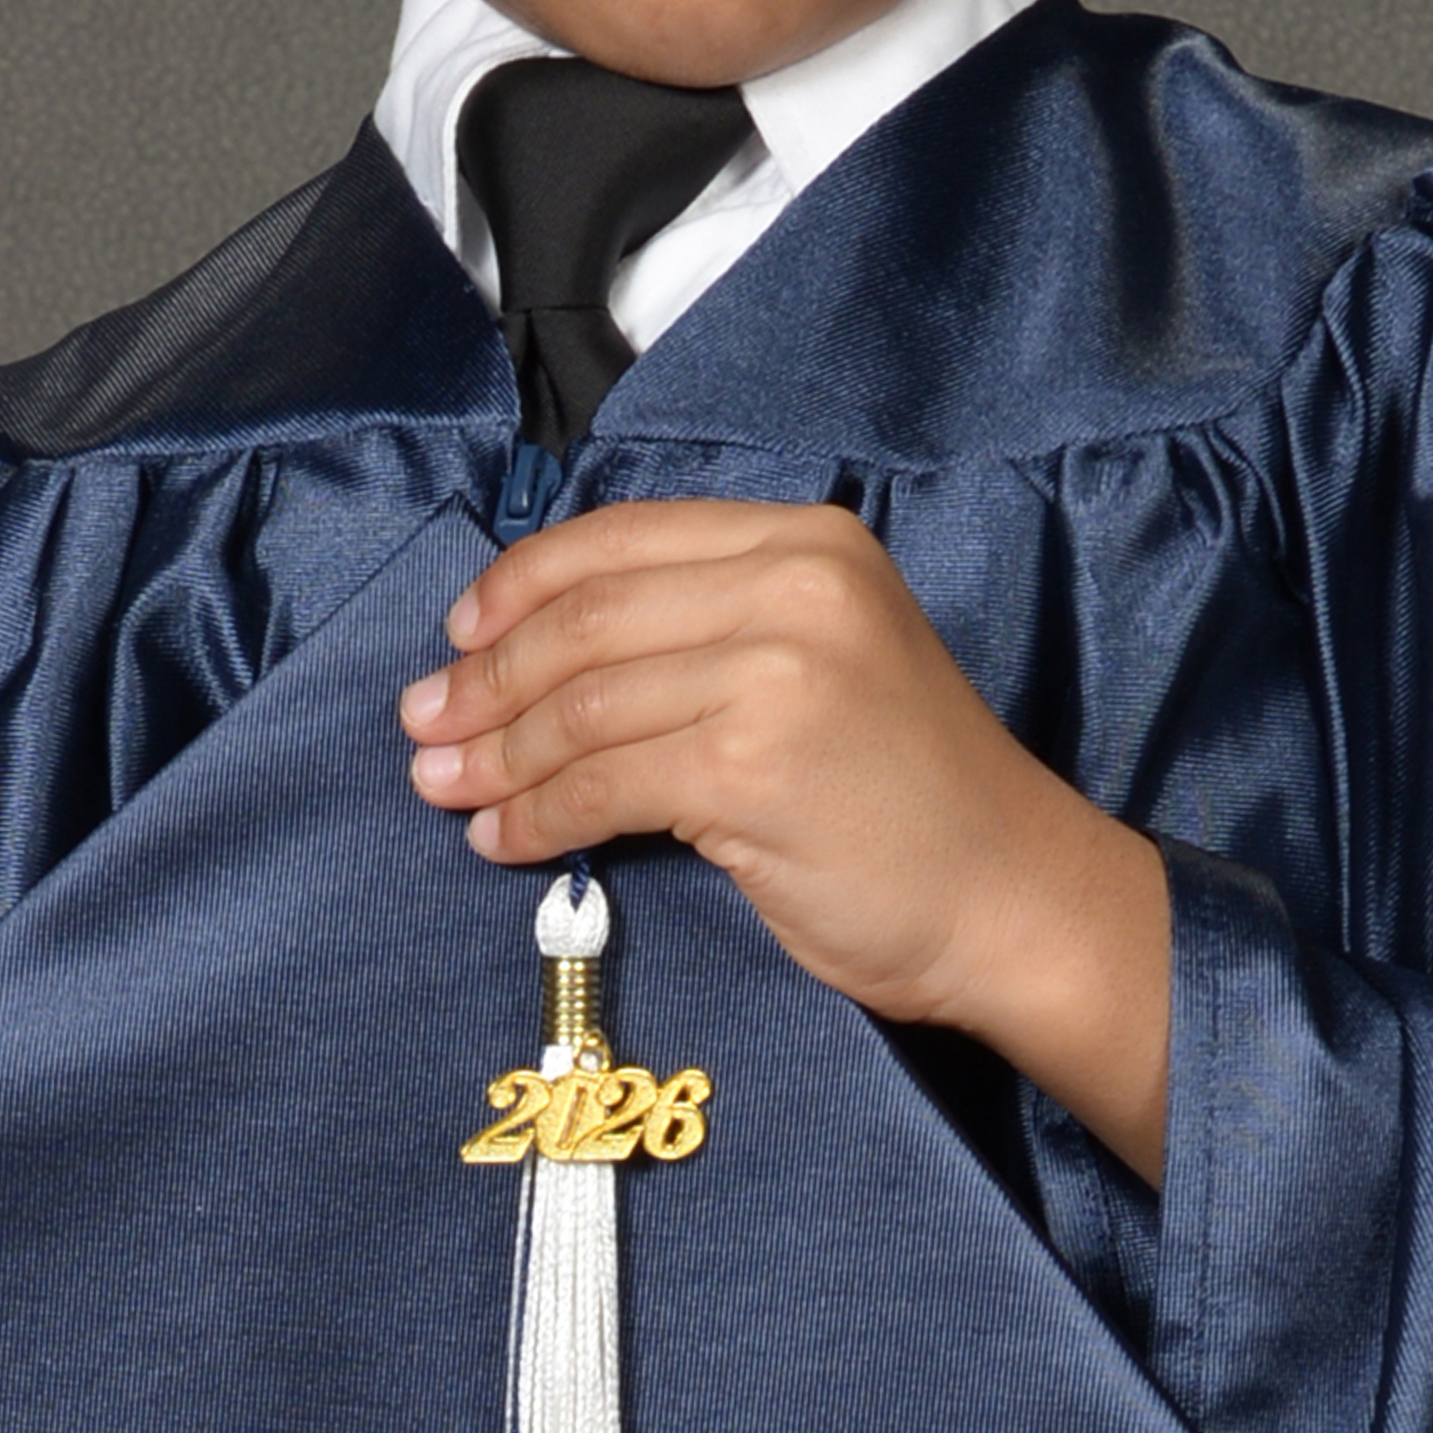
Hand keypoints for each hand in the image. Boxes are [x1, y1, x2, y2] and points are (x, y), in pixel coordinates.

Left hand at [397, 496, 1171, 1182]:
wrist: (1012, 895)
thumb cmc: (907, 792)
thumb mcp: (820, 657)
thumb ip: (707, 629)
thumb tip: (530, 653)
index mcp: (807, 540)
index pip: (624, 538)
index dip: (522, 582)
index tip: (457, 632)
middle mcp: (795, 587)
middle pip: (589, 617)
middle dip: (485, 675)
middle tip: (421, 723)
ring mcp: (778, 674)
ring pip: (584, 702)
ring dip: (495, 752)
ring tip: (442, 786)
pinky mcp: (755, 769)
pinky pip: (604, 786)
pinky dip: (536, 814)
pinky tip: (504, 838)